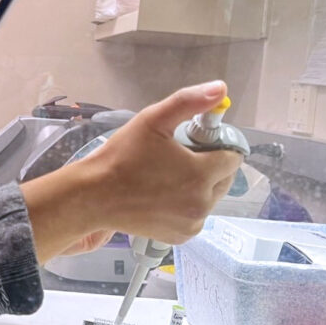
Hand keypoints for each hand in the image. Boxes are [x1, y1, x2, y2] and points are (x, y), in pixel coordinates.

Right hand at [21, 81, 242, 262]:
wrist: (94, 196)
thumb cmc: (121, 156)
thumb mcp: (153, 119)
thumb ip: (189, 102)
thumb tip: (221, 88)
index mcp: (201, 173)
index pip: (231, 157)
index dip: (216, 145)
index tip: (193, 141)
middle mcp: (202, 203)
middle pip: (224, 178)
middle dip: (209, 166)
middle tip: (178, 157)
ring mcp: (192, 223)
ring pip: (210, 197)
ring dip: (199, 186)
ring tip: (167, 176)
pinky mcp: (181, 236)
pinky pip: (195, 216)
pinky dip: (186, 205)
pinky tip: (163, 195)